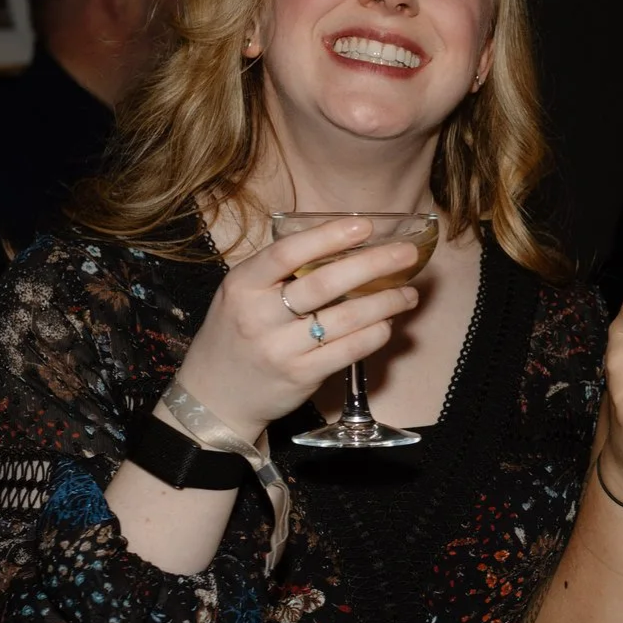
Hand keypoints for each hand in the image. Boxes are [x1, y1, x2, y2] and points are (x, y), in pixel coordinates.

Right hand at [173, 217, 421, 440]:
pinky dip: (375, 334)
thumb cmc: (236, 335)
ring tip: (409, 293)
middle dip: (373, 265)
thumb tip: (340, 245)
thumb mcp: (241, 295)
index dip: (329, 236)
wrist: (214, 397)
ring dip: (385, 302)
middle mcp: (259, 315)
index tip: (365, 226)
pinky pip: (349, 350)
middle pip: (324, 283)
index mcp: (242, 285)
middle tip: (406, 254)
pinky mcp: (301, 376)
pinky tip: (389, 323)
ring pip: (345, 319)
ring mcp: (281, 349)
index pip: (287, 252)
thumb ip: (278, 272)